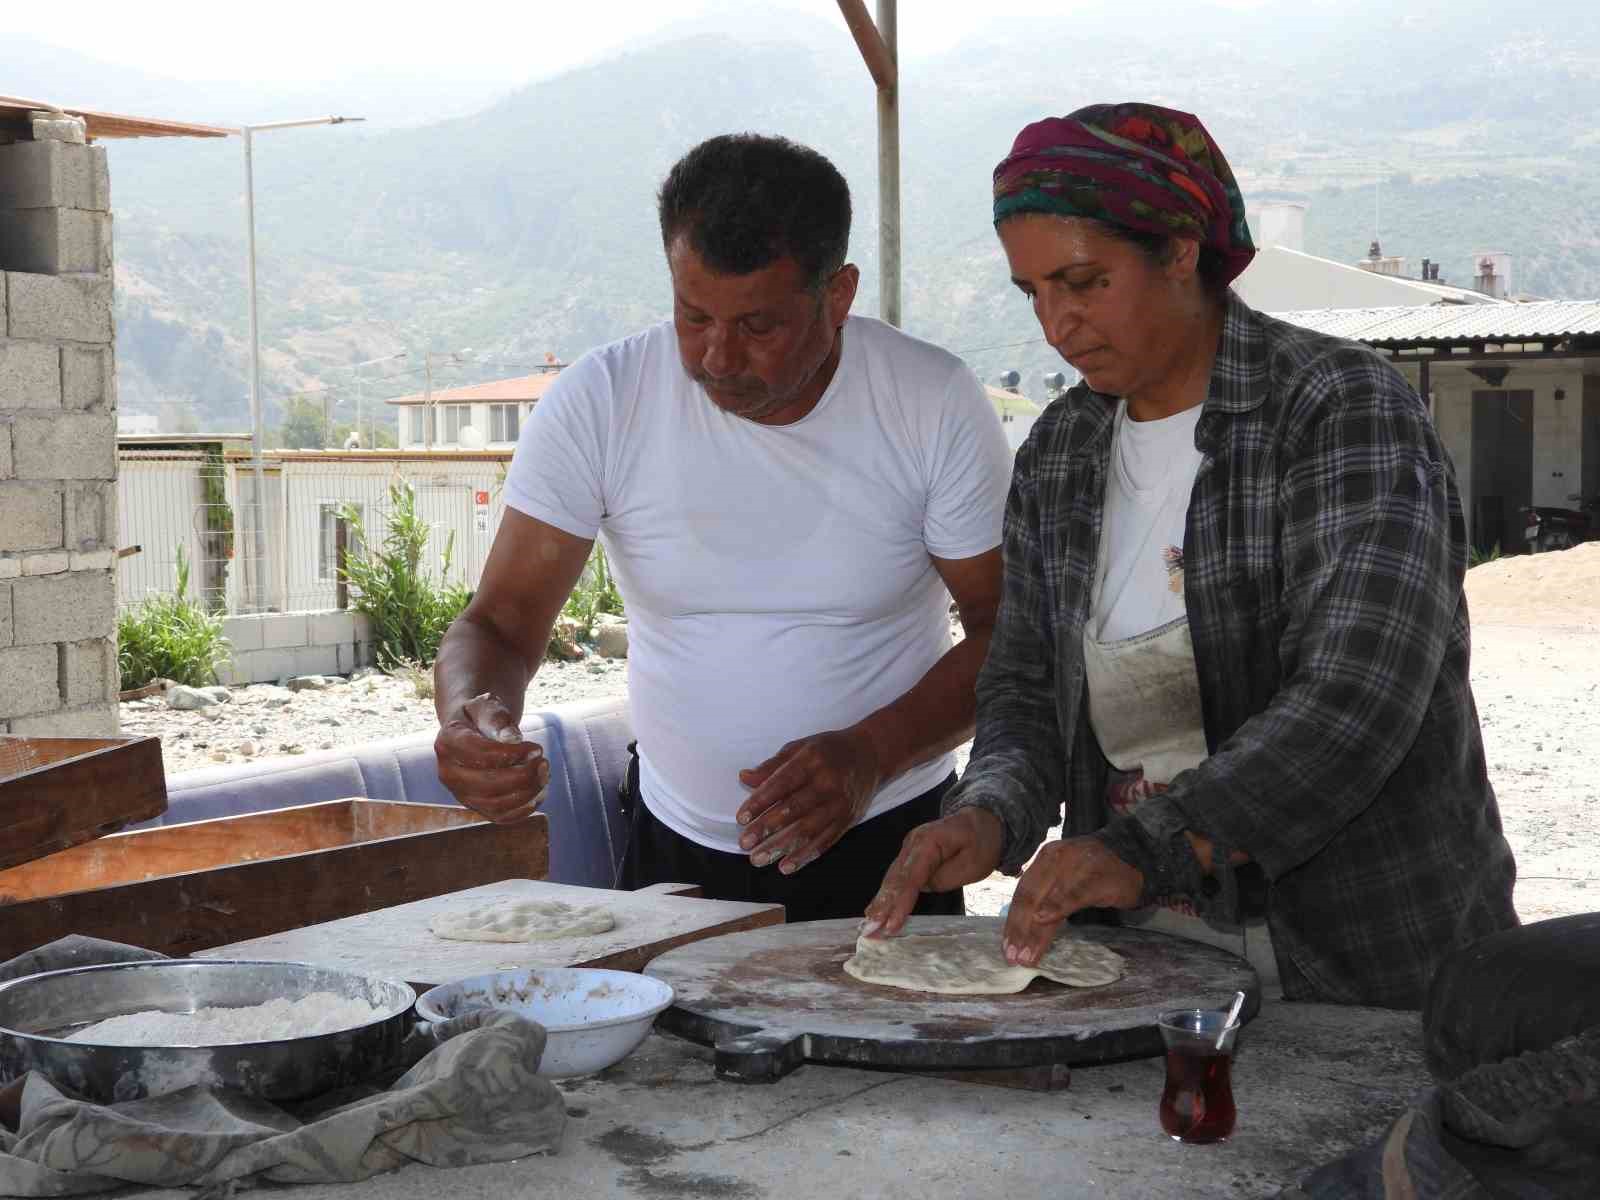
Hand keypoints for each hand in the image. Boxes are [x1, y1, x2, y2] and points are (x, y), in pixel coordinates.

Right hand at [434, 692, 548, 822]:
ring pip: (497, 804)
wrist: (474, 731)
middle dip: (523, 775)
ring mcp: (462, 794)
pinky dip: (525, 808)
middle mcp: (449, 773)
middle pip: (488, 784)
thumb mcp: (486, 705)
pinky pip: (502, 817)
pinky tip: (538, 790)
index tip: (535, 747)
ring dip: (528, 791)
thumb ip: (496, 716)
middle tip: (543, 761)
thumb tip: (512, 738)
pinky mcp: (478, 807)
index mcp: (447, 744)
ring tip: (544, 773)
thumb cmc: (482, 717)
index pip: (480, 755)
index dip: (512, 754)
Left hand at [734, 729, 883, 873]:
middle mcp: (827, 782)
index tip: (742, 818)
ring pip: (807, 829)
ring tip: (759, 858)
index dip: (760, 802)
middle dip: (766, 828)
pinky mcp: (848, 819)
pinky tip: (786, 865)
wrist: (871, 754)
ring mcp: (840, 803)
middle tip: (745, 843)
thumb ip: (772, 765)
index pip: (781, 783)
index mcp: (811, 761)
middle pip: (793, 809)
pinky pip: (825, 841)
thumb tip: (744, 777)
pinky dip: (805, 855)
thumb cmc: (830, 750)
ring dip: (781, 847)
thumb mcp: (800, 747)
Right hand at [860, 808, 1004, 937]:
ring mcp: (908, 851)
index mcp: (928, 841)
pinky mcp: (909, 860)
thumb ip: (946, 877)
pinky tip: (876, 914)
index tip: (890, 925)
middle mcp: (912, 843)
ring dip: (880, 904)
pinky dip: (886, 897)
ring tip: (868, 928)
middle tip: (869, 931)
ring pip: (892, 880)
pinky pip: (897, 880)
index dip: (899, 902)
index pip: (910, 877)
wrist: (982, 822)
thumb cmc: (981, 842)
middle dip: (882, 906)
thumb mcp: (974, 861)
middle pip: (895, 878)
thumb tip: (924, 888)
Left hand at [1001, 836, 1143, 965]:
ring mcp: (1076, 866)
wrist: (1137, 858)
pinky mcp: (1096, 878)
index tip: (1006, 946)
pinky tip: (1045, 920)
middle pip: (1030, 896)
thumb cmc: (1097, 873)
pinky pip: (1074, 894)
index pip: (1023, 891)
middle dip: (1019, 929)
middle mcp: (1056, 857)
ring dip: (1035, 931)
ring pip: (1047, 899)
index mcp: (1046, 857)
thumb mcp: (1066, 877)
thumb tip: (1020, 925)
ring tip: (1028, 955)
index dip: (1012, 920)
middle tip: (1014, 956)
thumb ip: (1045, 893)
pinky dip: (1057, 907)